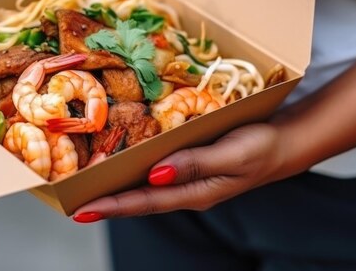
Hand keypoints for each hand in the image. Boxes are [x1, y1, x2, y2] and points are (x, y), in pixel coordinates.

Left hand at [72, 123, 292, 222]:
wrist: (285, 143)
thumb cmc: (262, 147)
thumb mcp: (232, 154)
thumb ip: (194, 165)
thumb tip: (154, 175)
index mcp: (194, 193)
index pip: (144, 202)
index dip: (111, 207)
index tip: (80, 211)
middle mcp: (185, 191)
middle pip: (138, 199)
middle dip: (104, 202)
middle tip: (70, 201)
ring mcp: (186, 180)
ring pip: (144, 187)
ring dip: (115, 188)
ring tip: (84, 186)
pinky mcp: (189, 166)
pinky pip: (155, 171)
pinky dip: (133, 170)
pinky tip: (120, 162)